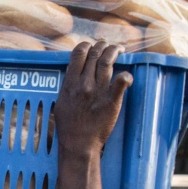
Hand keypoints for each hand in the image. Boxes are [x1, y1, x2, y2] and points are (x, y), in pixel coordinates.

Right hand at [53, 41, 131, 157]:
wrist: (79, 143)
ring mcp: (99, 91)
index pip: (78, 53)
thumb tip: (73, 71)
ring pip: (107, 61)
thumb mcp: (61, 101)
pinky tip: (127, 74)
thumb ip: (68, 84)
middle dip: (102, 45)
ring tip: (119, 49)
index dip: (86, 45)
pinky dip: (126, 75)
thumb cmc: (68, 125)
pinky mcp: (112, 101)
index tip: (91, 46)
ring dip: (114, 50)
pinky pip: (121, 82)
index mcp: (70, 82)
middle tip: (108, 46)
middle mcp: (84, 83)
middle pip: (95, 53)